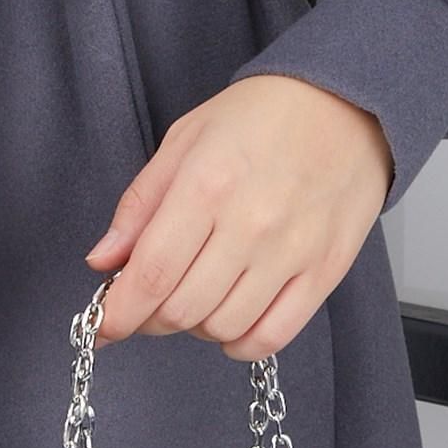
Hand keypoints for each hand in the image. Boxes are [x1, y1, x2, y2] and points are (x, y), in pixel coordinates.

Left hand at [84, 72, 393, 360]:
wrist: (345, 105)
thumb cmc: (262, 116)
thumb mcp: (185, 139)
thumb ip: (140, 204)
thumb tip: (103, 261)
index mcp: (206, 184)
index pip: (152, 274)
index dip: (119, 313)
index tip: (102, 327)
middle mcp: (250, 224)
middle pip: (182, 309)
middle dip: (150, 318)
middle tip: (148, 301)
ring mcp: (292, 252)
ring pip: (223, 328)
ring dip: (196, 326)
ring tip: (196, 294)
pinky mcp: (325, 271)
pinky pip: (272, 336)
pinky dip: (241, 341)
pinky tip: (231, 316)